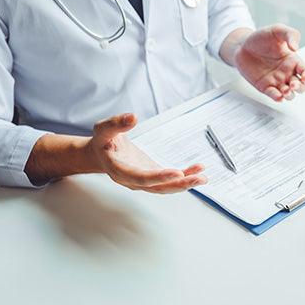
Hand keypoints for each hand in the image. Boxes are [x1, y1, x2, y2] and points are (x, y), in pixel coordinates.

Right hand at [87, 113, 207, 192]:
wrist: (102, 154)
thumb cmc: (103, 142)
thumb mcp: (103, 129)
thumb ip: (116, 124)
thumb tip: (133, 117)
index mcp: (119, 170)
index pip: (140, 178)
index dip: (159, 177)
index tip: (177, 173)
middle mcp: (133, 181)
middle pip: (158, 187)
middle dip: (179, 184)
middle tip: (199, 179)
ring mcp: (144, 182)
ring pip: (166, 187)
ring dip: (185, 183)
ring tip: (203, 177)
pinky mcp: (153, 177)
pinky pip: (170, 180)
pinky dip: (185, 176)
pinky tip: (198, 169)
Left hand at [234, 24, 304, 101]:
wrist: (241, 45)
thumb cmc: (261, 37)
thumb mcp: (277, 30)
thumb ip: (290, 34)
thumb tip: (295, 47)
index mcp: (293, 60)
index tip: (304, 77)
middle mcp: (287, 72)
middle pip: (301, 86)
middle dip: (299, 87)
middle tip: (292, 84)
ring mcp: (276, 81)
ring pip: (289, 94)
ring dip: (290, 95)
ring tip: (285, 90)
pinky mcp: (265, 87)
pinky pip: (274, 95)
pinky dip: (278, 98)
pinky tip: (278, 96)